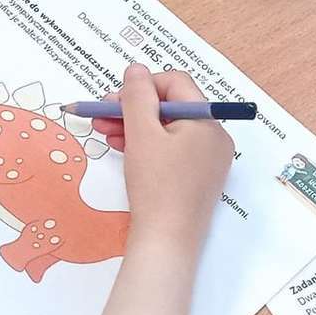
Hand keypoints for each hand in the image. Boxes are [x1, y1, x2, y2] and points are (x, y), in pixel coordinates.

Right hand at [91, 66, 230, 252]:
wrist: (166, 244)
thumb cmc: (156, 186)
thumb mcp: (141, 133)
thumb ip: (137, 95)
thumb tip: (136, 70)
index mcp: (208, 122)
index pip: (175, 84)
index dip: (143, 85)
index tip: (115, 99)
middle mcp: (213, 139)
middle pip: (170, 106)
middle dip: (133, 107)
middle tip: (102, 113)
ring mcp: (206, 161)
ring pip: (166, 129)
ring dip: (134, 125)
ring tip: (103, 131)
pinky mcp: (195, 179)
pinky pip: (170, 150)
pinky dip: (145, 145)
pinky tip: (121, 148)